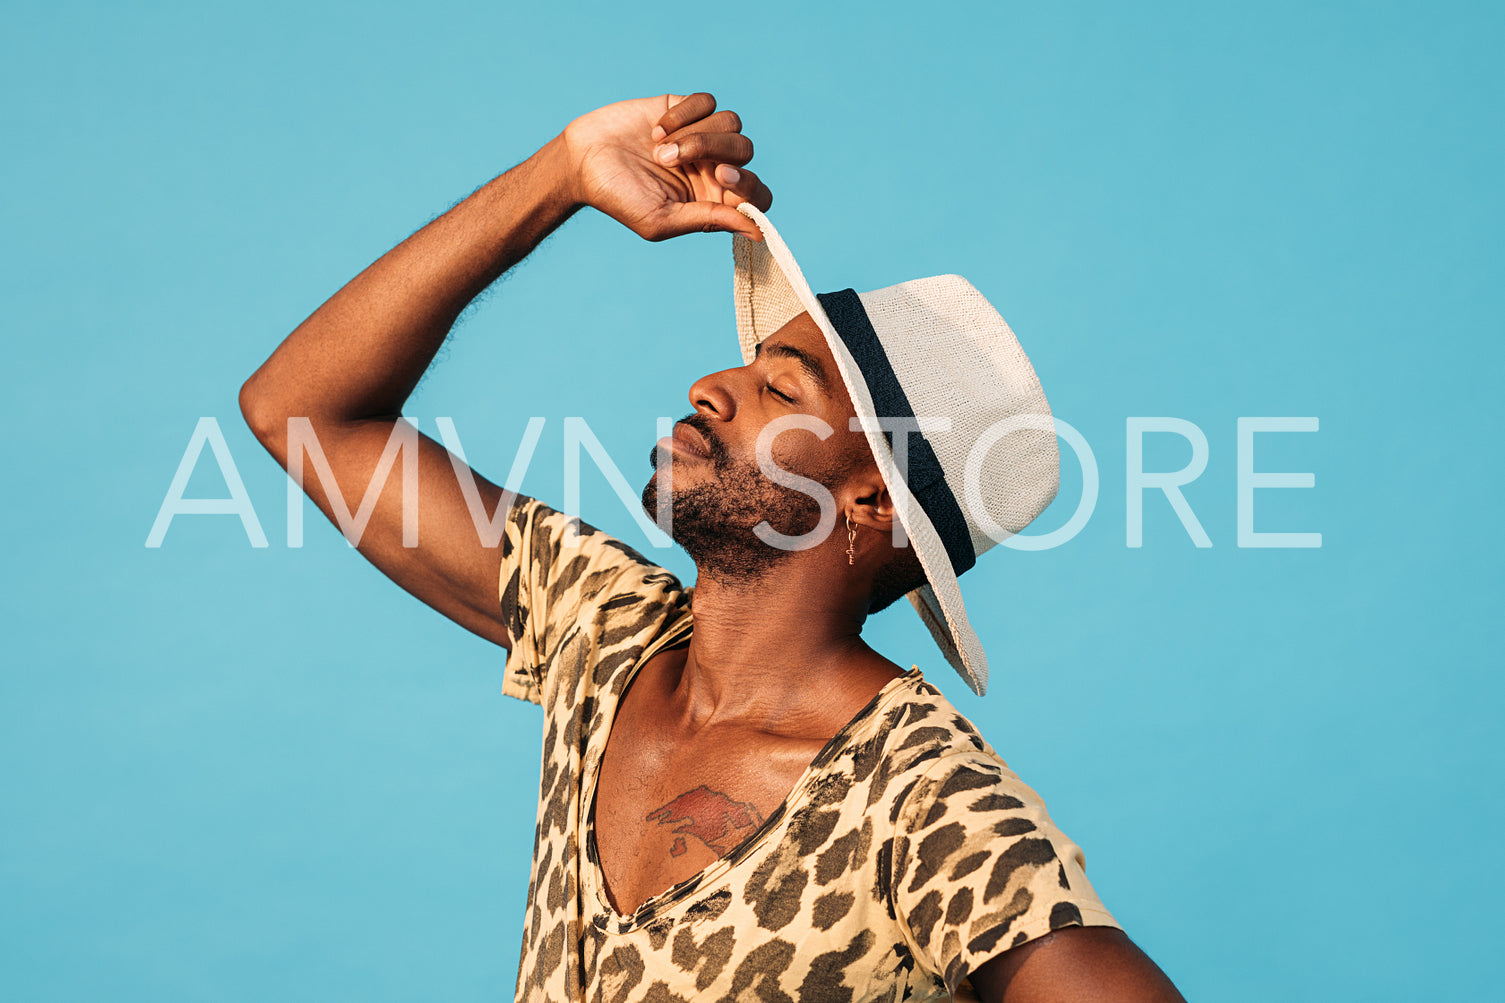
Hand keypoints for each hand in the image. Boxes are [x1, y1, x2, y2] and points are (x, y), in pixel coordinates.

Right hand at [562, 92, 773, 241]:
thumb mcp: (661, 220)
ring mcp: (702, 135)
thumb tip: (757, 231)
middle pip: (745, 151)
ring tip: (659, 150)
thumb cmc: (619, 199)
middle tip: (676, 159)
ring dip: (695, 135)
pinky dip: (682, 114)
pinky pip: (706, 102)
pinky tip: (655, 130)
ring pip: (732, 123)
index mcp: (714, 200)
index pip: (757, 193)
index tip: (721, 178)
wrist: (583, 161)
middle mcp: (714, 167)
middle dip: (716, 150)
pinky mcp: (685, 108)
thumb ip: (708, 220)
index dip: (749, 184)